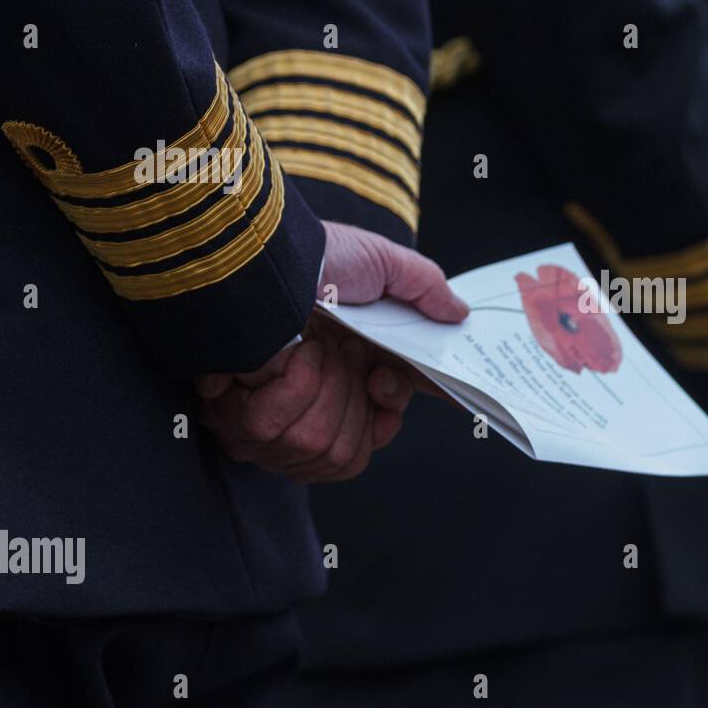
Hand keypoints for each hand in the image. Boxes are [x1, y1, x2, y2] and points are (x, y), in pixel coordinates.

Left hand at [196, 221, 467, 481]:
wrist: (263, 259)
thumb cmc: (319, 259)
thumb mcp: (384, 262)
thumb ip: (427, 288)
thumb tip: (460, 315)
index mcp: (350, 368)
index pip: (378, 420)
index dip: (387, 415)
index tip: (394, 390)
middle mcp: (314, 399)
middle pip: (356, 447)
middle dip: (360, 399)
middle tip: (353, 353)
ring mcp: (280, 418)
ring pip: (325, 447)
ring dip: (326, 391)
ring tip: (310, 348)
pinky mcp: (247, 424)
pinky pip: (286, 435)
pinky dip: (291, 389)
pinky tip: (284, 357)